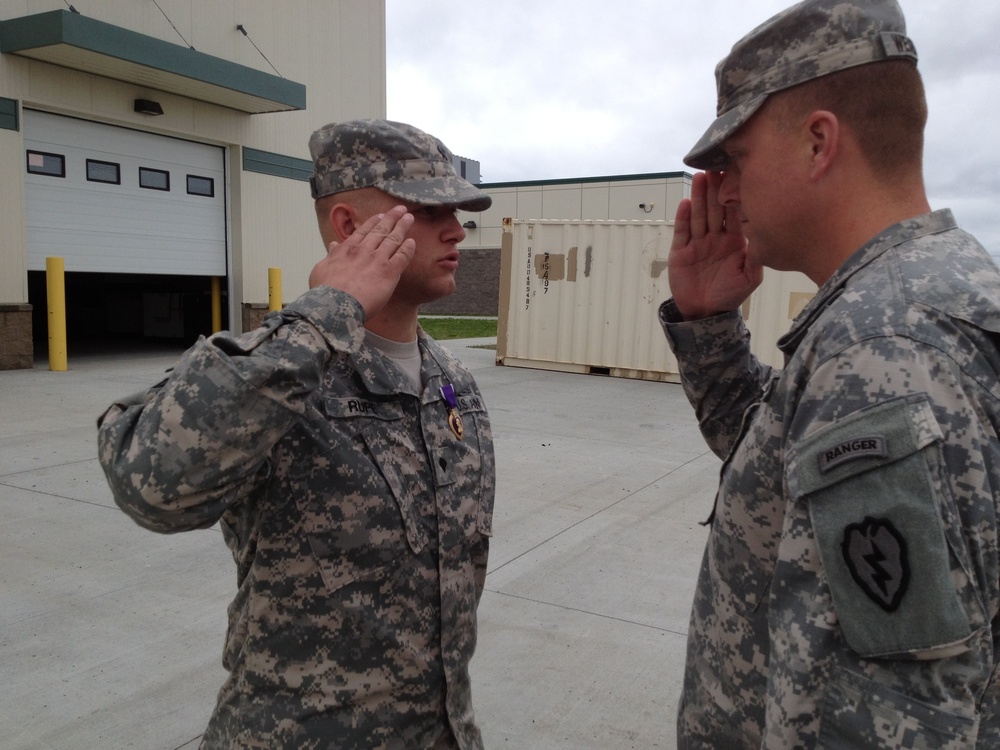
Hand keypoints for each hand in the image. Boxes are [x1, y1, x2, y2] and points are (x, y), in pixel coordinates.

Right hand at [308, 206, 415, 318]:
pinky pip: (401, 256)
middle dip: (392, 218)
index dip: (373, 222)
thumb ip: (331, 255)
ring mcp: (377, 260)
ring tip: (409, 218)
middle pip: (381, 230)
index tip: (380, 215)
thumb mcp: (321, 268)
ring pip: (393, 239)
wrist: (336, 304)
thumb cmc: (325, 290)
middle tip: (401, 209)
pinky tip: (412, 242)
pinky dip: (407, 248)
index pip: (363, 231)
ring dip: (402, 227)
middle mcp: (364, 250)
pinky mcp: (389, 272)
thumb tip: (332, 245)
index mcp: (348, 249)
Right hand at [668, 171, 762, 319]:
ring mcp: (697, 243)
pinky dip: (684, 218)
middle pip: (715, 209)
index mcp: (734, 240)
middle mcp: (715, 237)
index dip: (734, 195)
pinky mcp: (681, 251)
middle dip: (715, 189)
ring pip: (699, 216)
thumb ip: (757, 256)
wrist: (706, 312)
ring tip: (699, 178)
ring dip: (699, 197)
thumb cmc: (730, 295)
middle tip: (714, 168)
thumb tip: (763, 233)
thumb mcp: (750, 277)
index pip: (733, 212)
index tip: (735, 175)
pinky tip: (686, 203)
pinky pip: (682, 232)